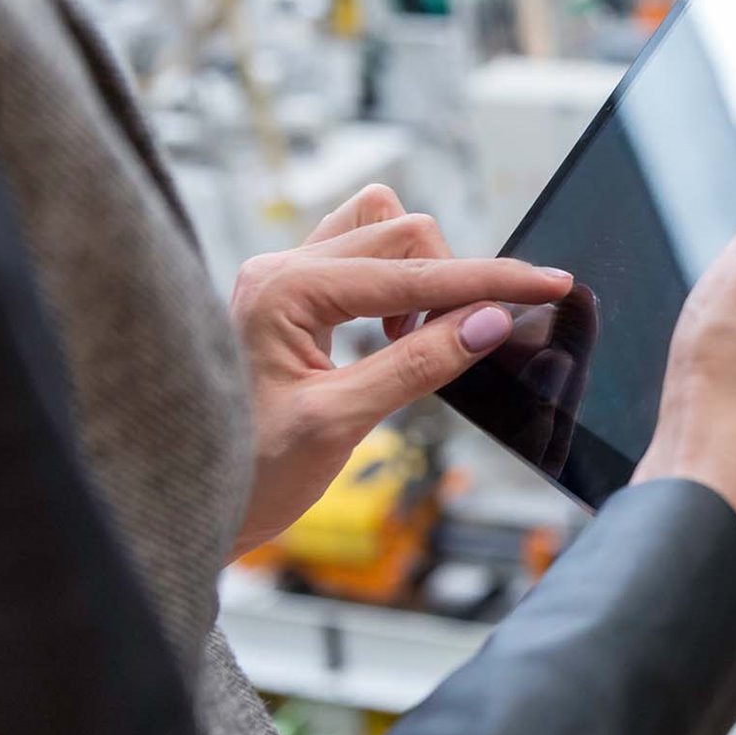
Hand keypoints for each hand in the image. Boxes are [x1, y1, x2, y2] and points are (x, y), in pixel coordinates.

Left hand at [229, 185, 573, 558]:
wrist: (184, 504)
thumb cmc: (247, 473)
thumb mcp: (340, 424)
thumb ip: (419, 365)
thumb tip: (490, 321)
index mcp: (284, 291)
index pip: (414, 273)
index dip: (491, 280)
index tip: (551, 283)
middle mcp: (279, 268)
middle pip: (403, 233)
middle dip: (455, 280)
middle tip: (471, 341)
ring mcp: (283, 277)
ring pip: (382, 230)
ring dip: (423, 274)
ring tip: (419, 340)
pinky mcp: (291, 295)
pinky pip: (362, 255)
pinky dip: (398, 283)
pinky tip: (396, 335)